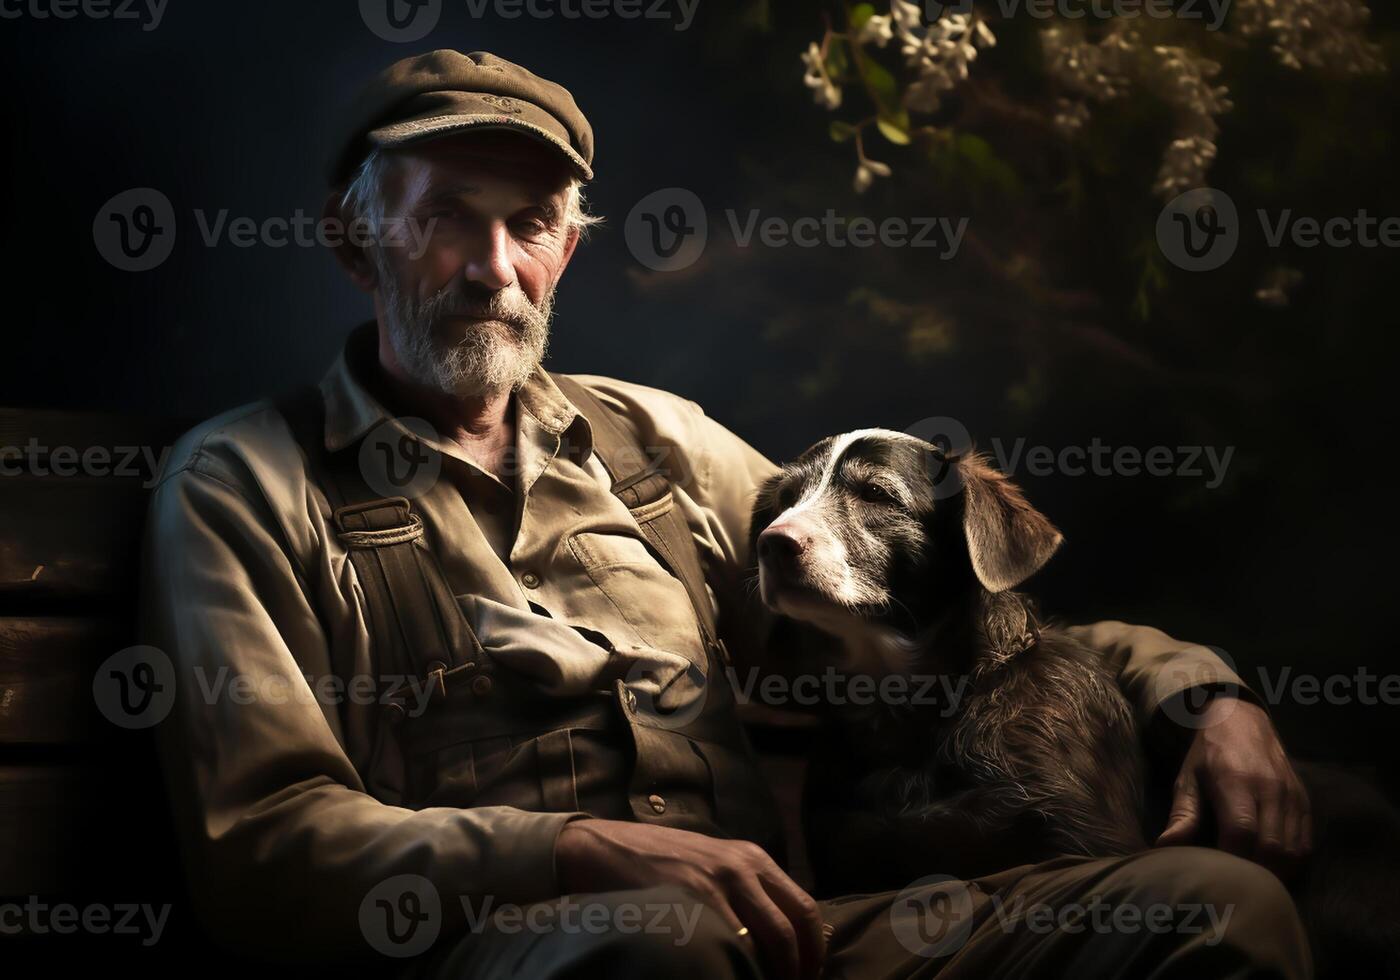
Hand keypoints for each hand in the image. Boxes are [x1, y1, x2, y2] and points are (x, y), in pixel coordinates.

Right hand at [555, 818, 824, 979]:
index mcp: (753, 858)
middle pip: (795, 926)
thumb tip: (778, 937)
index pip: (805, 907)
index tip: (808, 977)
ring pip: (774, 938)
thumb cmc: (659, 862)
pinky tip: (730, 977)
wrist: (605, 848)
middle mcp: (744, 866)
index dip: (814, 950)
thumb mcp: (713, 864)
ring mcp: (719, 881)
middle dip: (801, 968)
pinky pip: (733, 943)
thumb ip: (745, 890)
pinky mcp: (694, 897)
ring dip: (778, 973)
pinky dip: (740, 967)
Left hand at [1156, 696, 1311, 876]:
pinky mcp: (1305, 802)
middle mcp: (1270, 789)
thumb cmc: (1208, 754)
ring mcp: (1292, 796)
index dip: (1231, 860)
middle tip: (1234, 883)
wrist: (1242, 719)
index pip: (1242, 832)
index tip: (1216, 873)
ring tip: (1251, 880)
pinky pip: (1306, 843)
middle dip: (1254, 873)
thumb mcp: (1188, 779)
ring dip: (1275, 872)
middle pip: (1272, 848)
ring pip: (1294, 851)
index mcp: (1236, 781)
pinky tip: (1271, 867)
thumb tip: (1165, 848)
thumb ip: (1182, 815)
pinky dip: (1291, 862)